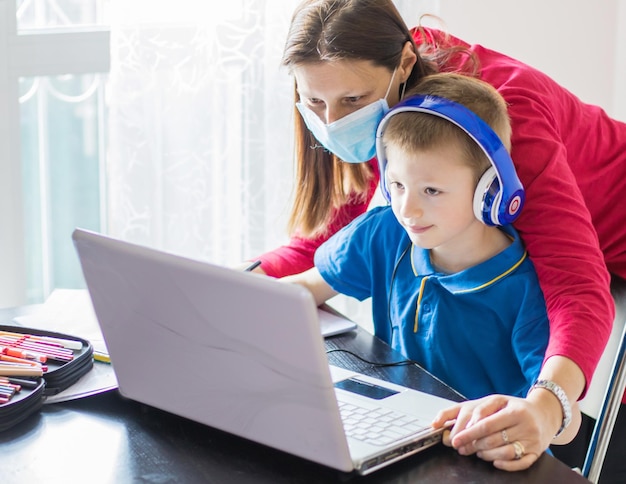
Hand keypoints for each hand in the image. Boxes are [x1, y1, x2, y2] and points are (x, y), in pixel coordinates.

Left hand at [431, 394, 553, 470]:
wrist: (543, 413)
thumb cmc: (512, 407)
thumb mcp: (492, 401)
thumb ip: (470, 409)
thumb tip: (447, 423)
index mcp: (513, 410)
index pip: (486, 424)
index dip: (468, 433)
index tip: (455, 439)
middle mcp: (525, 424)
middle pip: (493, 439)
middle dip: (473, 445)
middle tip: (461, 447)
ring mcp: (532, 440)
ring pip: (505, 452)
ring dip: (486, 454)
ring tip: (477, 451)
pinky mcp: (536, 453)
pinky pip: (520, 463)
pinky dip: (505, 464)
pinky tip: (494, 461)